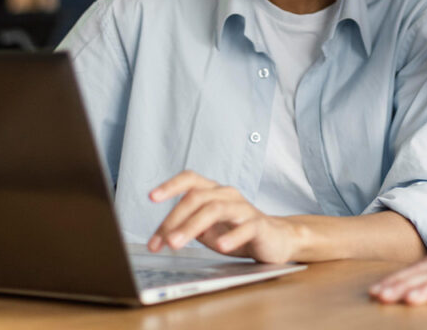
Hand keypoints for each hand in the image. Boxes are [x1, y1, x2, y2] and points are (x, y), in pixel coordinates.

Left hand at [147, 170, 295, 262]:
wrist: (275, 239)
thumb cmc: (236, 231)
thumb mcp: (207, 228)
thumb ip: (187, 225)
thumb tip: (160, 235)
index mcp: (213, 192)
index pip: (190, 180)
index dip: (170, 185)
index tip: (151, 197)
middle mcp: (227, 195)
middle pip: (197, 197)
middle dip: (174, 219)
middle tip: (161, 241)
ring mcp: (244, 208)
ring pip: (215, 209)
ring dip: (192, 226)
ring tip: (177, 243)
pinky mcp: (259, 225)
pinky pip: (246, 227)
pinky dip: (232, 236)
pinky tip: (221, 246)